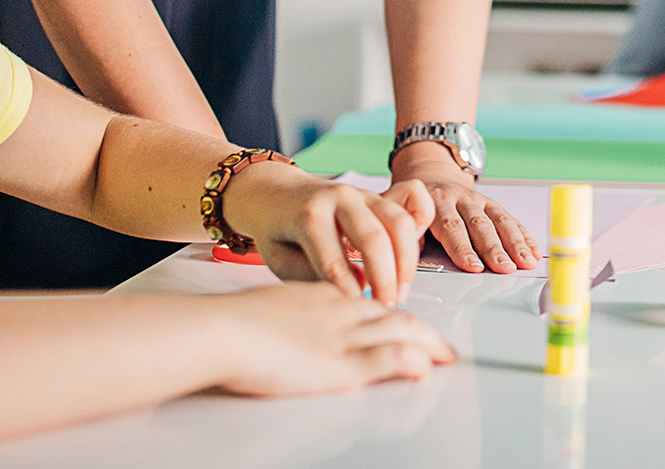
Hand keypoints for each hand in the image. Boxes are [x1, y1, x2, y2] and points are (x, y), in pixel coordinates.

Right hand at [216, 283, 454, 396]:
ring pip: (401, 330)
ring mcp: (344, 335)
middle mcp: (340, 309)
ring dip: (427, 343)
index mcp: (323, 294)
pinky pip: (390, 359)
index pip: (369, 299)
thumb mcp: (272, 307)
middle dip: (422, 326)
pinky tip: (424, 369)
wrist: (221, 329)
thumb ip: (293, 314)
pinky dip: (412, 362)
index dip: (395, 309)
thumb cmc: (232, 322)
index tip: (405, 320)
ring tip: (443, 355)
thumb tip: (295, 329)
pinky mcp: (341, 365)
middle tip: (440, 342)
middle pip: (396, 311)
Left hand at [222, 163, 432, 303]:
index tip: (356, 313)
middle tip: (385, 307)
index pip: (333, 260)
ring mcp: (361, 193)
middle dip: (384, 279)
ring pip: (398, 223)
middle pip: (374, 238)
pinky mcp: (376, 197)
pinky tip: (405, 270)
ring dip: (405, 263)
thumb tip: (354, 289)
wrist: (276, 192)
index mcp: (309, 214)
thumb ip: (311, 276)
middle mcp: (339, 197)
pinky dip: (412, 243)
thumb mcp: (278, 258)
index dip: (347, 291)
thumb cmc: (276, 229)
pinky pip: (405, 216)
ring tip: (399, 293)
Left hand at [389, 142, 541, 274]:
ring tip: (525, 262)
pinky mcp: (491, 203)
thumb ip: (406, 232)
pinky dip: (524, 236)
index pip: (450, 226)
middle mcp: (459, 199)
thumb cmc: (413, 201)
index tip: (473, 266)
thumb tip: (409, 255)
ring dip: (514, 243)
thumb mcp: (400, 210)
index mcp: (434, 202)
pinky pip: (510, 219)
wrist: (430, 171)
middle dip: (493, 248)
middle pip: (478, 225)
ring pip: (498, 220)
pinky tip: (533, 252)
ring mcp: (478, 200)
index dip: (462, 248)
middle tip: (504, 268)